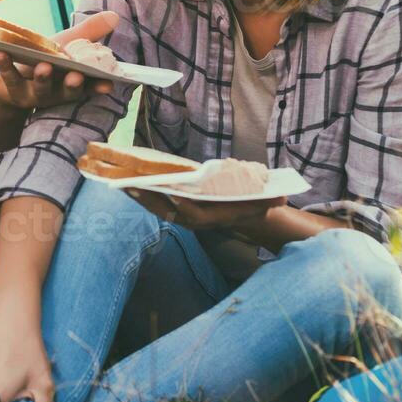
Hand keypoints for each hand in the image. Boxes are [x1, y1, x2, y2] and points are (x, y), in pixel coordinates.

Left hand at [0, 10, 120, 111]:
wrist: (15, 76)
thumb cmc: (46, 57)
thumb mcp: (68, 44)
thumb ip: (89, 32)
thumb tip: (114, 15)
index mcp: (74, 81)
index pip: (91, 85)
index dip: (99, 85)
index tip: (108, 84)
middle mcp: (58, 91)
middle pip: (67, 91)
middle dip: (72, 84)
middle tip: (76, 76)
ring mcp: (36, 93)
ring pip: (41, 89)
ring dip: (43, 78)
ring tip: (44, 66)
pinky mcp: (14, 89)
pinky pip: (9, 78)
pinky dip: (6, 66)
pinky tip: (1, 53)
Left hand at [123, 187, 286, 229]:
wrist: (246, 215)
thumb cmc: (254, 203)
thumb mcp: (267, 200)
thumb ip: (272, 199)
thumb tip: (282, 196)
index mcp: (213, 218)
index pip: (195, 214)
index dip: (183, 207)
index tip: (170, 196)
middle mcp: (195, 220)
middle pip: (167, 211)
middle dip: (148, 199)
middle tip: (129, 185)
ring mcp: (183, 216)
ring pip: (157, 207)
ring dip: (139, 196)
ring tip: (120, 181)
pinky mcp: (176, 210)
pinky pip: (155, 202)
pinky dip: (142, 193)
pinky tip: (128, 181)